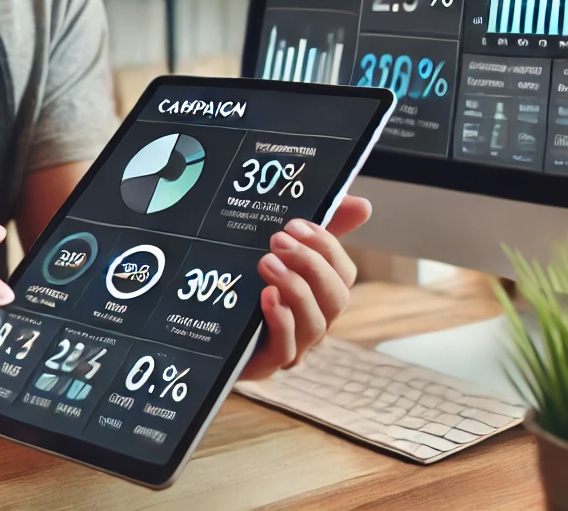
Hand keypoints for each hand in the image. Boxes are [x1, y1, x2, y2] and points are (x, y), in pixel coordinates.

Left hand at [239, 195, 370, 380]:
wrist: (205, 317)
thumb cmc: (250, 279)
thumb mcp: (279, 247)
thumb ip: (320, 224)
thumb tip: (363, 205)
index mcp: (320, 291)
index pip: (343, 272)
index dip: (326, 246)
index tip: (295, 224)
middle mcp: (315, 319)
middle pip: (337, 298)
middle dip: (310, 264)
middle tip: (277, 239)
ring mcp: (295, 344)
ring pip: (315, 323)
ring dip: (295, 289)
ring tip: (266, 263)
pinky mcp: (268, 362)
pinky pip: (286, 348)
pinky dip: (281, 320)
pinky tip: (267, 297)